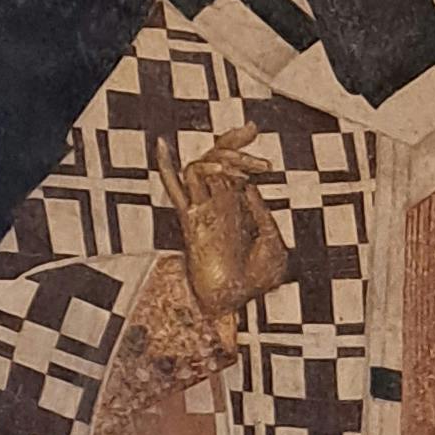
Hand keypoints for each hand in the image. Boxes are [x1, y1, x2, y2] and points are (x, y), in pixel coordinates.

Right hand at [172, 134, 292, 354]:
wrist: (237, 305)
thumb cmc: (257, 282)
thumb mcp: (273, 243)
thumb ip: (261, 213)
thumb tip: (249, 186)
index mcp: (236, 207)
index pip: (232, 167)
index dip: (239, 146)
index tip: (253, 129)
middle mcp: (217, 205)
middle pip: (216, 161)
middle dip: (231, 142)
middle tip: (251, 130)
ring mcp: (203, 211)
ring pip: (200, 169)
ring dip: (223, 160)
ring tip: (248, 169)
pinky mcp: (191, 222)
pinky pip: (174, 191)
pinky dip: (166, 167)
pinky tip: (162, 146)